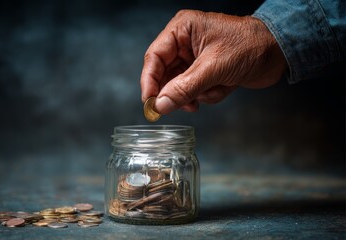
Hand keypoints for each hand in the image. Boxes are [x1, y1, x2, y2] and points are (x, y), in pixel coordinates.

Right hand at [140, 10, 285, 113]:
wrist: (280, 51)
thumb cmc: (249, 45)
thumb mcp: (213, 67)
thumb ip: (185, 88)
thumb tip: (161, 105)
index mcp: (182, 30)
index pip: (154, 57)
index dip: (149, 81)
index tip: (149, 102)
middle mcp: (185, 43)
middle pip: (165, 74)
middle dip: (176, 91)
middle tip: (179, 105)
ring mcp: (195, 59)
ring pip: (180, 86)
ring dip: (195, 94)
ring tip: (210, 92)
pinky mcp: (206, 72)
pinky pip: (195, 91)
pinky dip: (209, 94)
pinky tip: (224, 87)